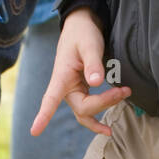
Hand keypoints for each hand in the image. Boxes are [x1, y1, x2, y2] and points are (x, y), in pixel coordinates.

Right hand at [31, 8, 131, 136]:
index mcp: (62, 76)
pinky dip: (103, 108)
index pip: (51, 99)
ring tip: (122, 100)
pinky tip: (114, 108)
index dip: (44, 116)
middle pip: (82, 109)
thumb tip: (96, 83)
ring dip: (103, 113)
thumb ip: (93, 62)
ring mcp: (73, 92)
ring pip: (86, 114)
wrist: (82, 26)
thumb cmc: (82, 33)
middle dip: (103, 103)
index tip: (34, 132)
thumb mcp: (89, 44)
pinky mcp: (82, 92)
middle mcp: (65, 88)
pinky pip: (90, 109)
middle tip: (125, 91)